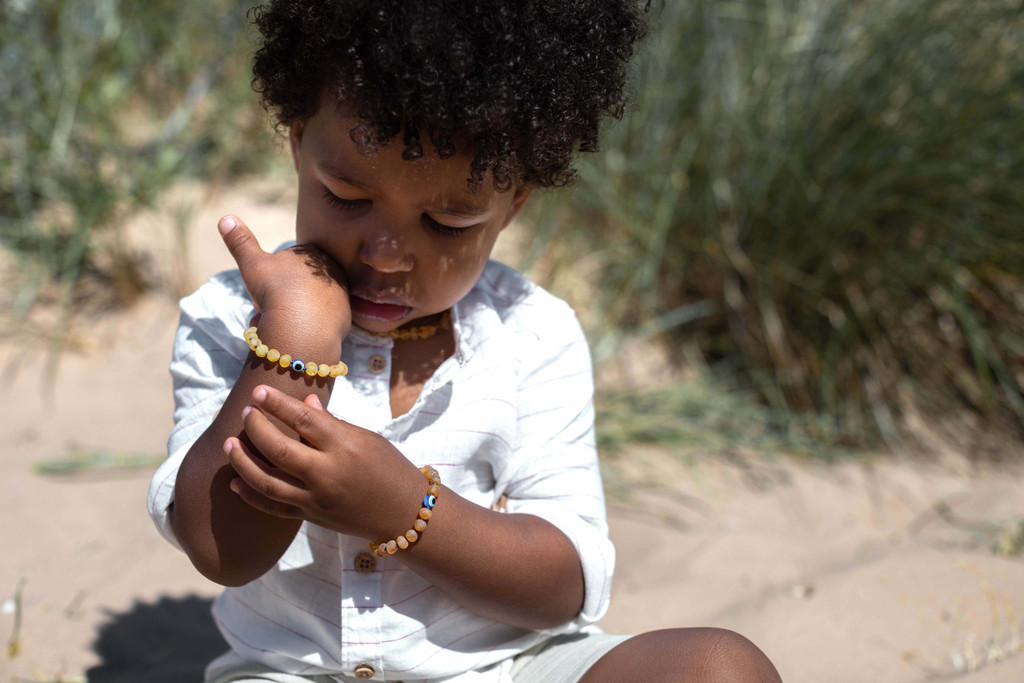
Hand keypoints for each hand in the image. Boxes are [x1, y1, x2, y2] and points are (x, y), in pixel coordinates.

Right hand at [218, 215, 350, 335]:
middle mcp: (332, 271)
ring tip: (277, 323)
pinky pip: (320, 321)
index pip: (290, 262)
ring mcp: (341, 294)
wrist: (302, 326)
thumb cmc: (276, 289)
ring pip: (309, 303)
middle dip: (281, 297)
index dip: (272, 276)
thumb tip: (225, 218)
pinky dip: (305, 327)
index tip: (262, 288)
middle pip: (299, 283)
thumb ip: (241, 241)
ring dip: (291, 313)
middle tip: (266, 309)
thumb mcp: (253, 262)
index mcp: (313, 254)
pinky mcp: (345, 317)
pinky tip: (294, 333)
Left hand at [225, 385, 424, 539]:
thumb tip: (304, 401)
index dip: (277, 404)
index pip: (303, 418)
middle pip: (278, 448)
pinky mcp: (311, 517)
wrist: (403, 512)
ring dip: (243, 461)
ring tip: (230, 444)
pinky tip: (235, 482)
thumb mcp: (366, 438)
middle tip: (246, 413)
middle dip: (256, 428)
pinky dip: (250, 495)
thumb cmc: (389, 468)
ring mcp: (316, 498)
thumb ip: (331, 423)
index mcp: (344, 446)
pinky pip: (273, 507)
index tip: (259, 392)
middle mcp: (327, 473)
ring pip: (267, 481)